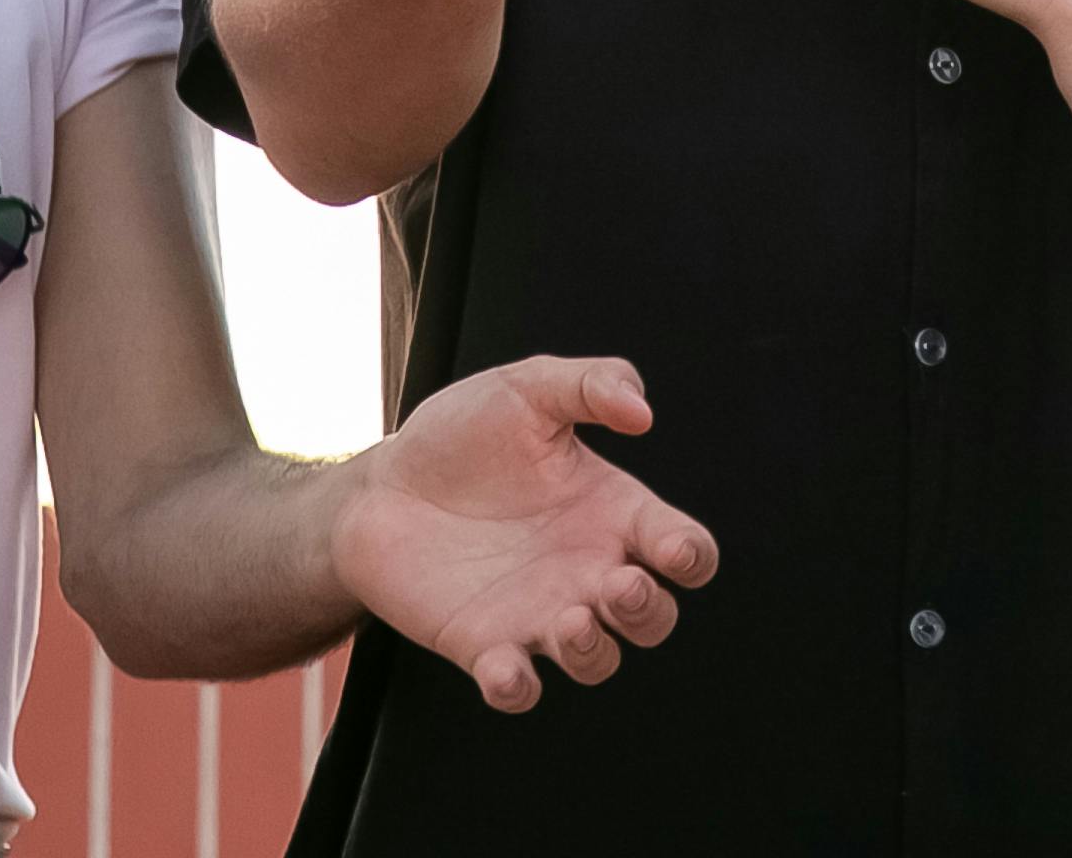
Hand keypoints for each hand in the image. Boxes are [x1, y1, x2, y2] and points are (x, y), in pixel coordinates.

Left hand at [336, 354, 719, 711]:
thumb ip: (591, 382)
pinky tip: (505, 668)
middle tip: (620, 585)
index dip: (691, 557)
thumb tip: (643, 412)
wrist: (380, 485)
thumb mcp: (527, 387)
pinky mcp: (484, 645)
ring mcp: (537, 614)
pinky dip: (517, 688)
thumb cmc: (461, 435)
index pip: (682, 549)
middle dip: (650, 612)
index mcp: (611, 513)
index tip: (671, 549)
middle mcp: (585, 571)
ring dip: (594, 651)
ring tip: (568, 619)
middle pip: (652, 618)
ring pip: (596, 660)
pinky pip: (517, 687)